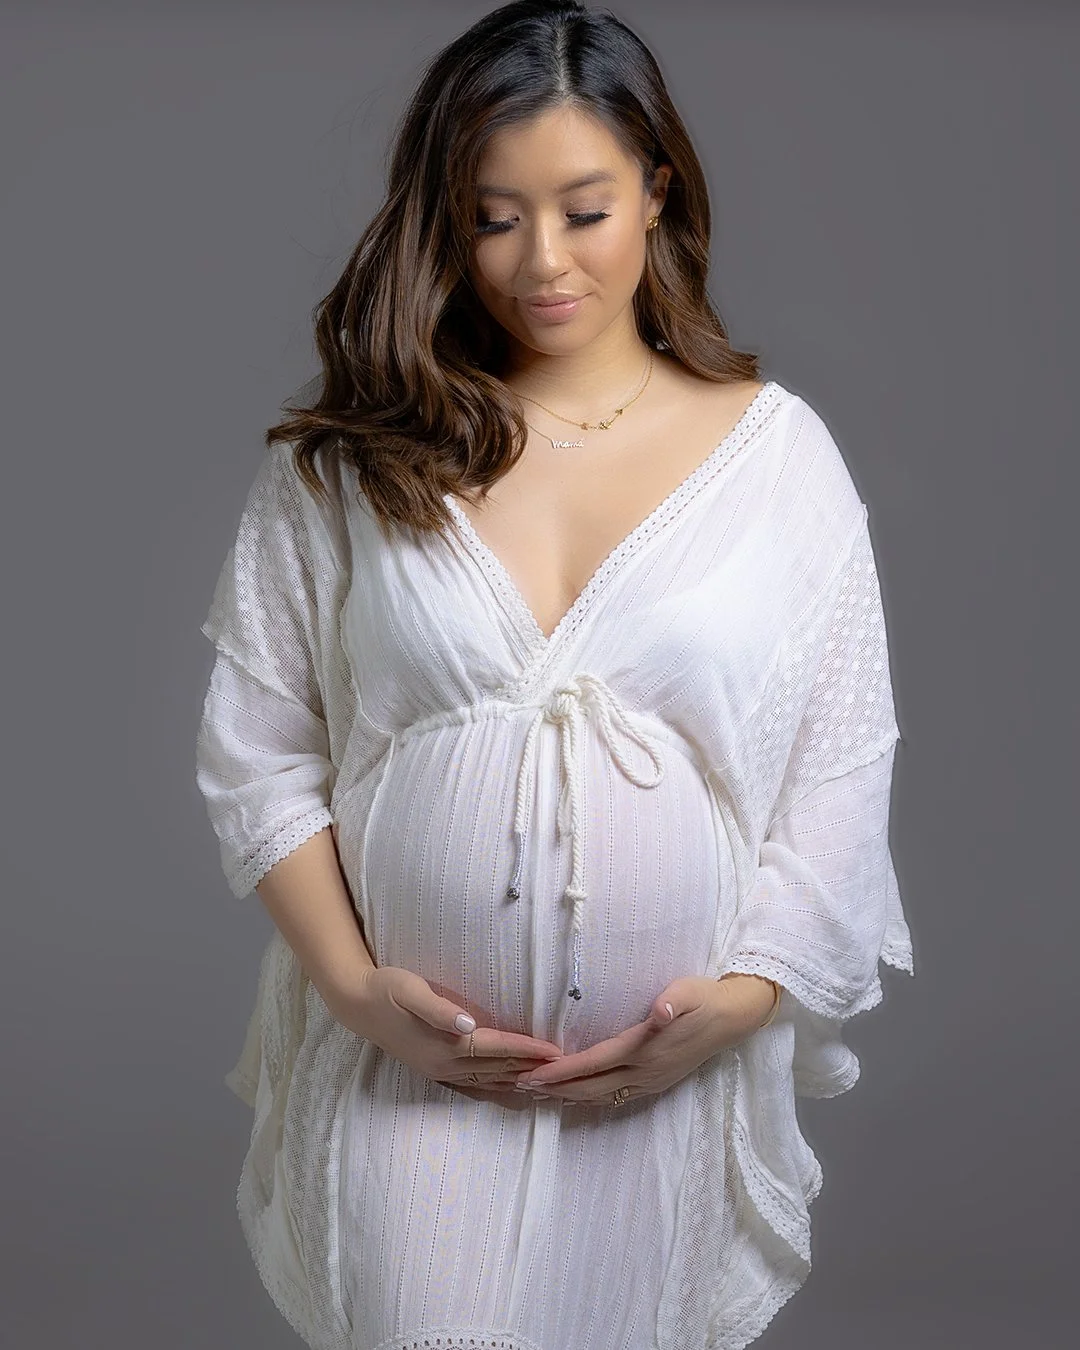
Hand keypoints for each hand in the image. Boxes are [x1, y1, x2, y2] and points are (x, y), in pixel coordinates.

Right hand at [330, 966, 564, 1107]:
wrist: (357, 1004)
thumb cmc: (387, 990)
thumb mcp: (410, 990)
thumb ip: (440, 1008)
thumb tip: (469, 1024)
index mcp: (444, 1045)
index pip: (496, 1049)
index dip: (527, 1049)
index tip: (555, 1051)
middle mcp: (445, 1065)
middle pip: (498, 1070)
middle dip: (532, 1069)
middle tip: (566, 1071)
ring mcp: (440, 1071)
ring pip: (489, 1081)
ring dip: (519, 1082)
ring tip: (548, 1084)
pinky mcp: (435, 1070)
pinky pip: (475, 1084)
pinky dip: (498, 1087)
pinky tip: (511, 1089)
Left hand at [511, 974, 777, 1106]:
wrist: (732, 1018)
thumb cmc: (703, 997)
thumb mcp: (689, 992)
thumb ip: (673, 1002)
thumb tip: (661, 1010)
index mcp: (644, 1049)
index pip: (593, 1063)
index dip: (561, 1072)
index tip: (533, 1074)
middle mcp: (644, 1071)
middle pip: (591, 1087)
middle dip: (554, 1090)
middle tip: (519, 1087)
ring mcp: (650, 1081)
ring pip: (601, 1097)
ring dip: (569, 1097)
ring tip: (538, 1096)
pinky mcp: (656, 1083)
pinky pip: (616, 1097)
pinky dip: (590, 1099)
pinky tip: (577, 1098)